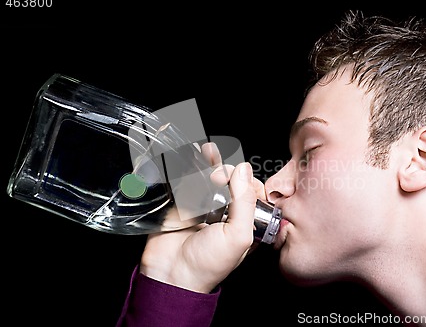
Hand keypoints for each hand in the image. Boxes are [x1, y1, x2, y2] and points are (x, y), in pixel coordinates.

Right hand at [139, 142, 264, 292]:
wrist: (172, 273)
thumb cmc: (208, 263)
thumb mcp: (238, 236)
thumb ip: (245, 202)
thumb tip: (244, 169)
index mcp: (246, 222)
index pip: (253, 191)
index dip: (247, 180)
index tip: (238, 180)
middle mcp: (227, 212)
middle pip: (232, 180)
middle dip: (226, 171)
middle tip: (216, 177)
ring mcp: (204, 206)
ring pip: (211, 176)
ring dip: (211, 161)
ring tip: (208, 153)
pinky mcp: (183, 203)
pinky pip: (189, 180)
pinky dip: (191, 166)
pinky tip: (195, 154)